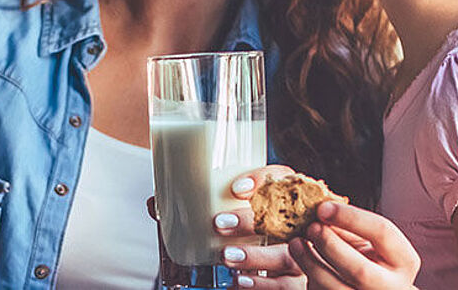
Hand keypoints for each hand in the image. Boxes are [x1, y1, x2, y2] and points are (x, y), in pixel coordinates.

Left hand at [146, 165, 305, 288]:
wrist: (268, 270)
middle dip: (251, 221)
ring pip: (287, 256)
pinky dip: (262, 285)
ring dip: (255, 257)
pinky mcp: (298, 282)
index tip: (235, 188)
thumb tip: (155, 203)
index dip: (264, 179)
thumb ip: (193, 210)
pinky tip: (240, 282)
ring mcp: (302, 255)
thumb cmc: (246, 234)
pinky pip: (287, 286)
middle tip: (219, 224)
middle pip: (285, 218)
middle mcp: (299, 225)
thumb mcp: (225, 218)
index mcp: (285, 199)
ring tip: (226, 256)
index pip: (285, 178)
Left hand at [287, 202, 419, 288]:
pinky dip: (309, 277)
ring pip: (336, 288)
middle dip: (330, 245)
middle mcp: (393, 287)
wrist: (372, 288)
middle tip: (310, 227)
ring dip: (310, 263)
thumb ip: (347, 227)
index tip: (322, 207)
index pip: (382, 233)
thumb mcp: (366, 240)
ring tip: (296, 243)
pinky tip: (301, 260)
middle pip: (359, 270)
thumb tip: (319, 211)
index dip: (350, 217)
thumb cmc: (367, 258)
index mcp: (404, 261)